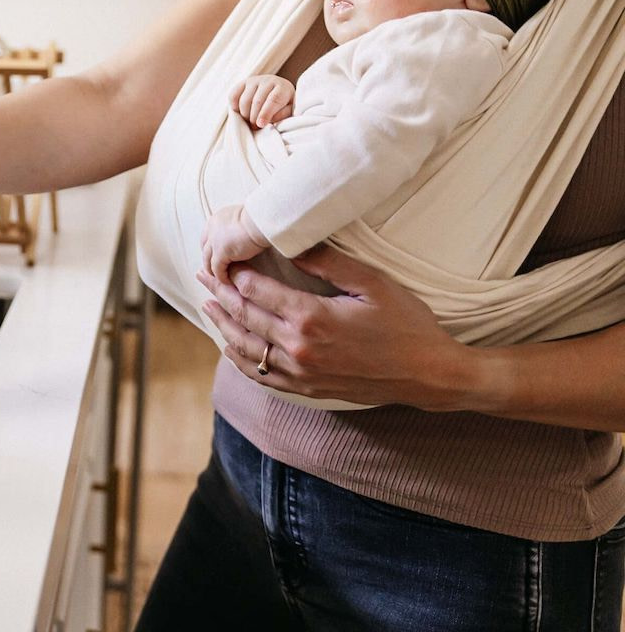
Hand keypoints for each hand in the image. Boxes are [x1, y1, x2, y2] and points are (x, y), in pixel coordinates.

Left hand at [194, 244, 478, 407]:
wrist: (429, 374)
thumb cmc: (407, 323)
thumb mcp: (372, 283)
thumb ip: (328, 262)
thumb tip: (291, 242)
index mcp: (311, 318)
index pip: (257, 292)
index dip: (235, 275)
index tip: (223, 261)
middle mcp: (299, 348)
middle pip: (245, 318)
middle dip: (221, 294)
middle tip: (203, 277)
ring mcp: (301, 373)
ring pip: (246, 348)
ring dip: (223, 326)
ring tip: (208, 307)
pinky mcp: (307, 389)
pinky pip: (261, 376)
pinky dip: (240, 360)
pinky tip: (230, 347)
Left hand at [200, 205, 268, 284]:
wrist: (261, 219)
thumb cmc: (260, 218)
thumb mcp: (244, 218)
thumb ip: (238, 226)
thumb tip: (244, 232)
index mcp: (217, 219)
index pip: (207, 236)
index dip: (210, 247)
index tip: (214, 255)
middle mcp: (212, 229)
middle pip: (205, 249)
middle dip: (208, 260)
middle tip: (215, 270)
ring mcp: (214, 241)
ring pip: (208, 261)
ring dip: (213, 271)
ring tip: (221, 279)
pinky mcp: (220, 253)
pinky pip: (217, 269)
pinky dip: (222, 277)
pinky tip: (228, 281)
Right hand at [229, 74, 295, 127]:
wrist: (276, 91)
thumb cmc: (284, 105)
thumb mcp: (290, 111)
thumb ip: (282, 115)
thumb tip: (269, 119)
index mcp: (283, 87)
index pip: (273, 100)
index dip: (266, 113)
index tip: (260, 124)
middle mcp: (268, 80)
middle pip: (257, 101)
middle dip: (254, 118)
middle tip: (255, 127)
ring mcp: (254, 80)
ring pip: (244, 100)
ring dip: (245, 115)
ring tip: (250, 122)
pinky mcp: (242, 83)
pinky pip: (233, 96)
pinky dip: (235, 107)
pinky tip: (242, 112)